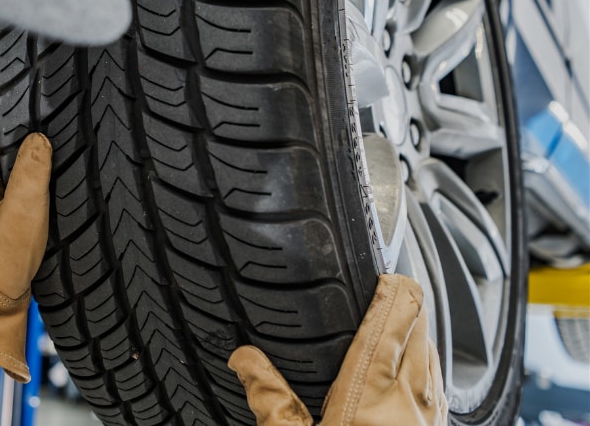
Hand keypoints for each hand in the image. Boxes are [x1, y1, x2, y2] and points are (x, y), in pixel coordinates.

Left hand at [0, 111, 51, 381]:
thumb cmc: (0, 262)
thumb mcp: (20, 208)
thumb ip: (31, 171)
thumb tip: (39, 138)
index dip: (0, 124)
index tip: (11, 103)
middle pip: (0, 165)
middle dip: (15, 145)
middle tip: (35, 125)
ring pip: (12, 188)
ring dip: (26, 172)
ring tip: (48, 157)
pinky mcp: (8, 243)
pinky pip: (22, 209)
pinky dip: (34, 198)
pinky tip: (48, 203)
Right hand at [228, 274, 447, 425]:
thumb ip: (270, 398)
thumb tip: (244, 359)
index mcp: (371, 392)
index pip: (395, 316)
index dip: (394, 285)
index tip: (383, 272)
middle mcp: (411, 399)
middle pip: (422, 327)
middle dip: (408, 302)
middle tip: (388, 288)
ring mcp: (430, 419)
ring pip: (435, 354)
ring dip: (421, 331)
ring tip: (402, 321)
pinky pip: (439, 386)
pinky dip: (427, 364)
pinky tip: (414, 374)